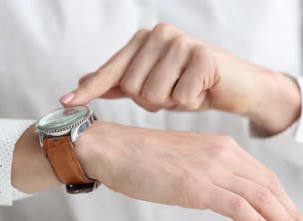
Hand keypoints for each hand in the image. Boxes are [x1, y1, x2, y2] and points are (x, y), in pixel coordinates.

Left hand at [61, 23, 301, 134]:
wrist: (235, 85)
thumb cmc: (190, 84)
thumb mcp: (151, 84)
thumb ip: (118, 83)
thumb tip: (81, 83)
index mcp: (143, 40)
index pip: (111, 71)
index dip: (90, 89)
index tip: (66, 101)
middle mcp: (159, 35)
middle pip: (132, 89)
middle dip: (152, 101)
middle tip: (172, 90)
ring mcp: (182, 42)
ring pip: (154, 95)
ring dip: (172, 103)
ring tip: (186, 89)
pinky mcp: (204, 56)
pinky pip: (180, 99)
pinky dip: (191, 102)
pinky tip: (202, 90)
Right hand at [75, 121, 302, 220]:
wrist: (112, 149)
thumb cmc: (139, 156)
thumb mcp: (184, 161)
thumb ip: (207, 173)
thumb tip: (221, 196)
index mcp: (220, 146)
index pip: (262, 175)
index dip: (283, 198)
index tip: (294, 216)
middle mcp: (222, 154)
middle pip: (269, 186)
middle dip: (291, 211)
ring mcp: (210, 169)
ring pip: (260, 196)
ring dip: (283, 219)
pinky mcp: (197, 185)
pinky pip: (237, 206)